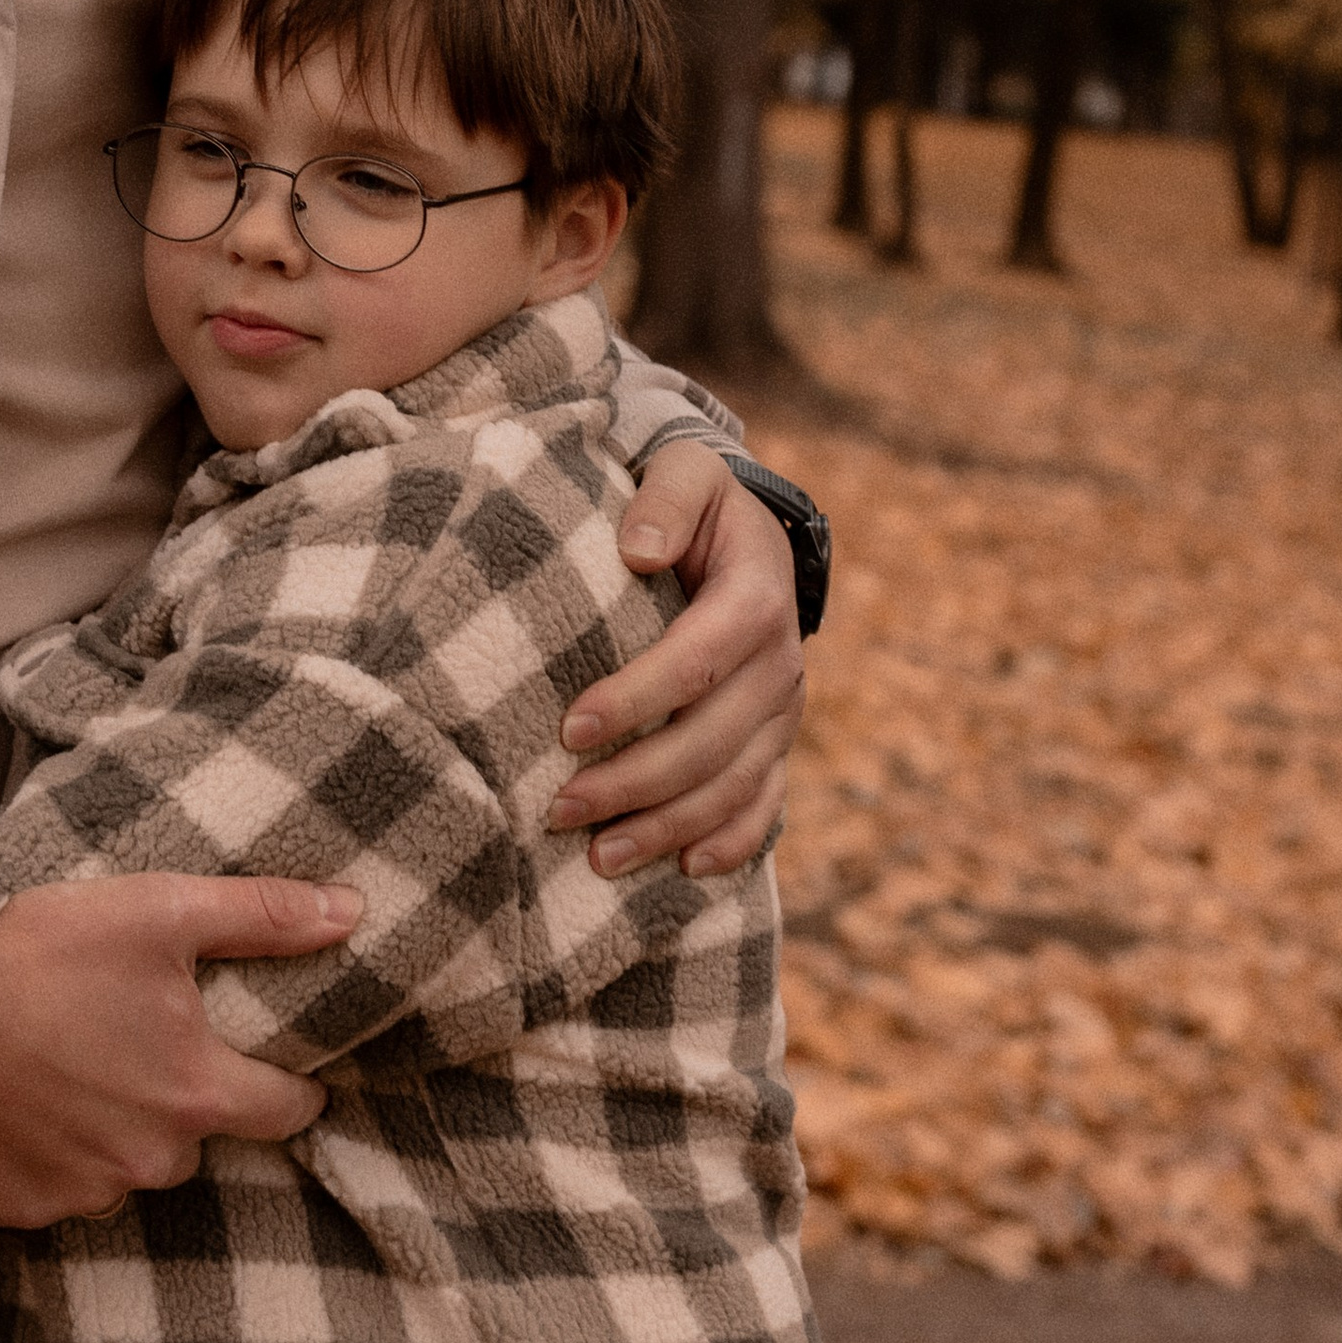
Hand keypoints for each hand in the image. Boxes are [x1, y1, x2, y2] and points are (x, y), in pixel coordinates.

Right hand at [0, 870, 362, 1227]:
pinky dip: (52, 1156)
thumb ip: (263, 917)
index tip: (270, 1064)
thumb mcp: (161, 911)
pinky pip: (61, 1190)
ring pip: (128, 1167)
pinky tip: (27, 1104)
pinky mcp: (19, 1206)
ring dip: (115, 1131)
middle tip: (136, 1042)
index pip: (285, 1111)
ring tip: (73, 1067)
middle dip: (180, 1099)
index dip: (286, 1084)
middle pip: (196, 1138)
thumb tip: (351, 914)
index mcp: (196, 1094)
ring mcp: (81, 1192)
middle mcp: (149, 1160)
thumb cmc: (44, 949)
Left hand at [553, 447, 804, 881]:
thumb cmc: (697, 503)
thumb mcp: (685, 472)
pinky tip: (685, 870)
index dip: (636, 700)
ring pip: (734, 786)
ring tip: (599, 859)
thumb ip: (664, 499)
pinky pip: (765, 804)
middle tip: (559, 811)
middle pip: (712, 741)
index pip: (697, 661)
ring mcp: (782, 711)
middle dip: (636, 783)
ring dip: (669, 827)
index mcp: (755, 599)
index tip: (568, 730)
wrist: (745, 533)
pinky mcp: (776, 741)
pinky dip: (731, 843)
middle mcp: (779, 664)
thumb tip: (638, 550)